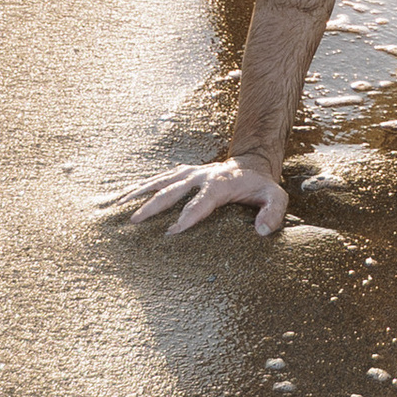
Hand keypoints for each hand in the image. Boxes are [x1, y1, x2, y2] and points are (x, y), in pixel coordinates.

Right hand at [95, 153, 290, 237]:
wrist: (251, 164)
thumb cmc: (261, 186)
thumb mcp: (276, 197)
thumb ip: (273, 213)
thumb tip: (262, 231)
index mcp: (220, 184)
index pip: (202, 201)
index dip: (188, 215)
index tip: (172, 232)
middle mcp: (201, 176)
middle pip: (173, 190)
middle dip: (154, 205)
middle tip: (135, 221)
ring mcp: (189, 173)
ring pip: (160, 181)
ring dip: (140, 193)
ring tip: (120, 206)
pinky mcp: (182, 173)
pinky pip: (158, 179)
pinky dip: (140, 187)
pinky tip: (123, 196)